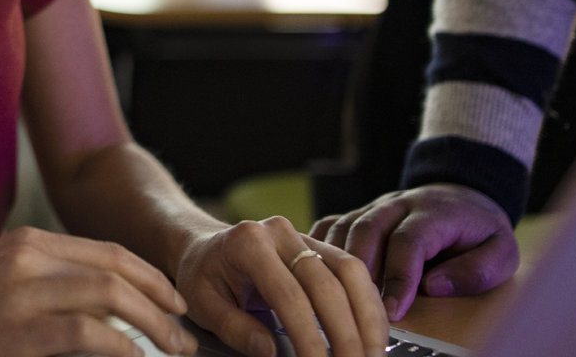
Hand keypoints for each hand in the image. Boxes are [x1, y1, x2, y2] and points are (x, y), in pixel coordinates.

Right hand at [0, 227, 196, 356]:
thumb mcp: (0, 280)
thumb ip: (47, 282)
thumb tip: (110, 304)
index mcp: (26, 242)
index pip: (107, 252)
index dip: (151, 277)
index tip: (175, 304)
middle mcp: (26, 258)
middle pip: (117, 272)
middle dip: (162, 305)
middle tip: (184, 337)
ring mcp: (20, 294)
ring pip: (110, 297)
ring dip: (153, 328)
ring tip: (172, 351)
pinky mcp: (16, 332)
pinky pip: (88, 334)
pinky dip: (122, 348)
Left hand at [175, 216, 387, 356]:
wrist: (202, 245)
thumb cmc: (202, 275)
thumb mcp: (203, 304)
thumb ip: (235, 329)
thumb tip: (269, 351)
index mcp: (249, 243)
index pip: (289, 296)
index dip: (308, 337)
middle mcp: (281, 232)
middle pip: (328, 284)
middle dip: (346, 334)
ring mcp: (304, 235)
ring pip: (351, 272)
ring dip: (368, 318)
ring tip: (373, 354)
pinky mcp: (320, 245)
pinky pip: (354, 271)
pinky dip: (368, 304)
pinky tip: (372, 332)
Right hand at [310, 184, 516, 321]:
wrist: (463, 194)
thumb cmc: (479, 231)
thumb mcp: (501, 251)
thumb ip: (477, 270)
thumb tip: (435, 286)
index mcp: (434, 213)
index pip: (409, 242)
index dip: (399, 277)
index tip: (394, 310)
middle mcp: (399, 205)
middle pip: (367, 228)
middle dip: (359, 269)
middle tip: (357, 305)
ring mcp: (376, 206)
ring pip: (345, 226)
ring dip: (336, 260)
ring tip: (335, 293)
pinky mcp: (360, 213)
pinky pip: (331, 224)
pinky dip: (318, 245)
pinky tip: (315, 270)